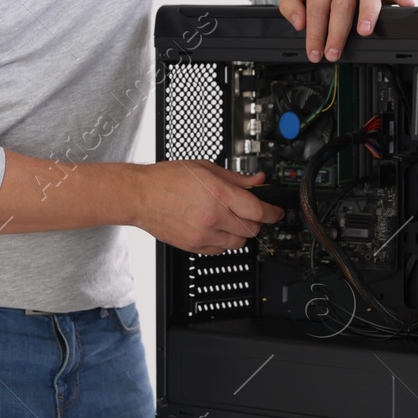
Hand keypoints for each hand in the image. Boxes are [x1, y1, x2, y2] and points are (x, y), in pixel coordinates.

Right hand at [128, 161, 283, 254]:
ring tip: (234, 220)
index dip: (273, 212)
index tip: (277, 212)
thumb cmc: (167, 179)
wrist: (140, 196)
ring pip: (239, 243)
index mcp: (218, 194)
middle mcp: (213, 216)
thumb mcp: (206, 168)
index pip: (259, 210)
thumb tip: (257, 182)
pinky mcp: (194, 246)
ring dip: (243, 233)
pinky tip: (218, 228)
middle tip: (254, 213)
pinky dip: (225, 241)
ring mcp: (204, 234)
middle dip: (258, 221)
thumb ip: (236, 178)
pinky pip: (221, 250)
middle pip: (252, 229)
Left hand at [279, 0, 414, 62]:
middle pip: (341, 7)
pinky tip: (407, 6)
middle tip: (333, 53)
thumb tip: (299, 22)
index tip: (315, 52)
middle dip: (337, 33)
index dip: (315, 34)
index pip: (317, 10)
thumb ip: (289, 6)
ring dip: (367, 14)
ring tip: (364, 31)